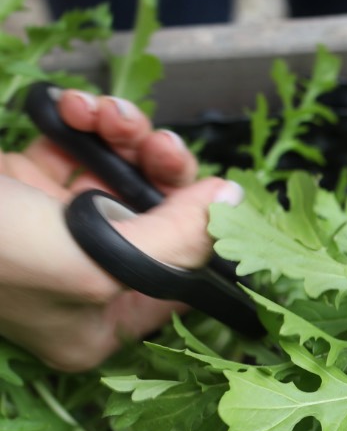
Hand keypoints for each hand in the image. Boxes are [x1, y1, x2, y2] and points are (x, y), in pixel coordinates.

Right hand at [0, 88, 242, 370]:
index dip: (204, 233)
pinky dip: (86, 123)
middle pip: (160, 220)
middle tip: (157, 141)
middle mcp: (86, 281)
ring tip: (109, 114)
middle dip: (164, 171)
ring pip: (124, 176)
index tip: (215, 192)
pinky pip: (80, 150)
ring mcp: (56, 231)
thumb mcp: (91, 259)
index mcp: (101, 324)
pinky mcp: (29, 186)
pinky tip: (72, 106)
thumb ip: (175, 239)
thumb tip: (233, 203)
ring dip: (126, 135)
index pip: (182, 280)